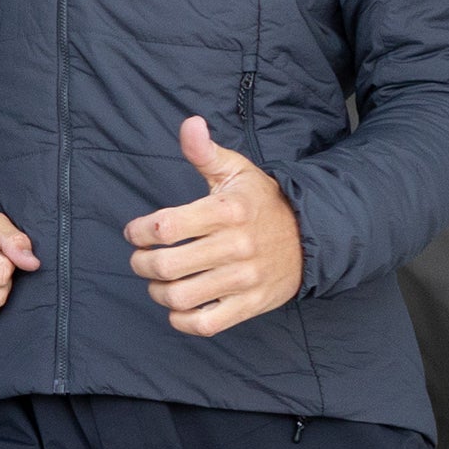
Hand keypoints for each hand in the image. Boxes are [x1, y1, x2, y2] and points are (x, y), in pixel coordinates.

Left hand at [124, 118, 302, 336]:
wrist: (313, 236)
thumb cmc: (263, 202)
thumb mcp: (237, 171)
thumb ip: (205, 152)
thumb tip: (189, 124)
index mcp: (227, 211)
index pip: (165, 227)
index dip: (138, 232)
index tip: (135, 232)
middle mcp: (235, 246)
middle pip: (166, 266)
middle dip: (141, 263)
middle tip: (141, 259)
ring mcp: (244, 279)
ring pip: (180, 298)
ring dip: (157, 292)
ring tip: (158, 282)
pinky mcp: (251, 304)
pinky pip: (206, 325)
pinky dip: (182, 320)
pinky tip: (178, 307)